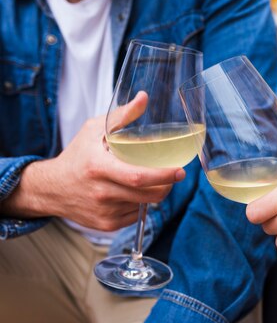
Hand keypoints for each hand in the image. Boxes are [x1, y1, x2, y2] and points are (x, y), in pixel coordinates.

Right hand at [2, 92, 185, 230]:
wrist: (51, 188)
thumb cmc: (77, 155)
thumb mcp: (94, 130)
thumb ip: (121, 115)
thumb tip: (143, 98)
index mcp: (98, 167)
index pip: (137, 176)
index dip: (162, 175)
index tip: (179, 170)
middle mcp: (101, 192)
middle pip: (147, 194)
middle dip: (167, 185)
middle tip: (175, 175)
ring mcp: (104, 211)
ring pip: (144, 205)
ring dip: (156, 194)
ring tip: (155, 180)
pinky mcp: (106, 225)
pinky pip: (135, 215)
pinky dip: (141, 204)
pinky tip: (134, 193)